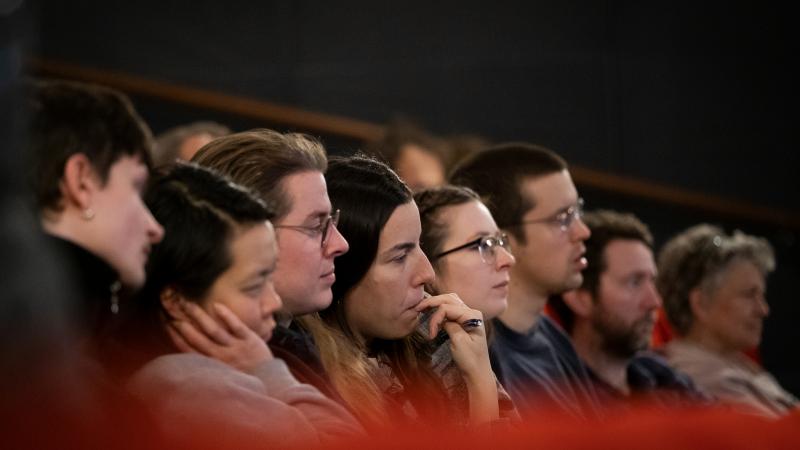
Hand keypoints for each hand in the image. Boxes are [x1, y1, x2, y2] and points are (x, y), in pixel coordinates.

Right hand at [167, 302, 272, 373]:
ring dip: (199, 316)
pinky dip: (225, 315)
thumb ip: (208, 362)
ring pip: (213, 330)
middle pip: (197, 338)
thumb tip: (190, 350)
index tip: (166, 324)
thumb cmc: (243, 374)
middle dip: (183, 324)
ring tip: (188, 304)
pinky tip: (216, 305)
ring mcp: (235, 347)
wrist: (269, 379)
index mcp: (212, 365)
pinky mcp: (249, 339)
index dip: (176, 336)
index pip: (188, 350)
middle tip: (172, 310)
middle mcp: (221, 357)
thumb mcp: (222, 373)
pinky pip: (236, 326)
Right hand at [415, 293, 498, 423]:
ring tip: (423, 307)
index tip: (431, 335)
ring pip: (450, 301)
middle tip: (418, 308)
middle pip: (448, 299)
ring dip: (436, 303)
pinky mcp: (464, 321)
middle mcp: (472, 312)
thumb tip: (441, 318)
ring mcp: (469, 316)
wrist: (477, 372)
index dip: (435, 318)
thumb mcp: (459, 341)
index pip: (447, 308)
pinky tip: (432, 312)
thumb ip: (450, 325)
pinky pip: (451, 309)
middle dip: (432, 303)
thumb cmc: (470, 359)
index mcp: (472, 315)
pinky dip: (440, 310)